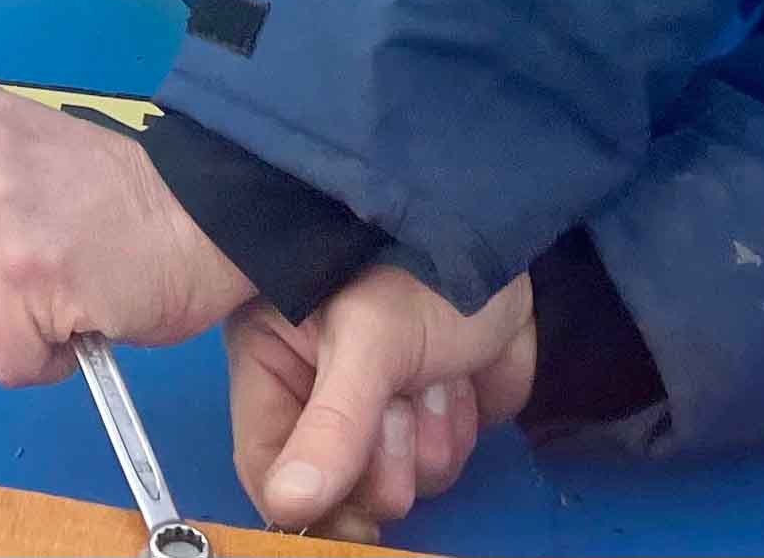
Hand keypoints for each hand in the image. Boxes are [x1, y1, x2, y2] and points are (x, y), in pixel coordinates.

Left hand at [0, 76, 252, 385]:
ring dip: (10, 322)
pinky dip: (43, 357)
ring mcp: (0, 211)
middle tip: (30, 256)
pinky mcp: (34, 275)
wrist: (203, 210)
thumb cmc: (102, 195)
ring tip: (62, 276)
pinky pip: (5, 360)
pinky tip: (79, 311)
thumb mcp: (1, 157)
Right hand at [225, 266, 535, 541]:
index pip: (267, 467)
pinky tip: (460, 378)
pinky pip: (444, 467)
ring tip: (436, 373)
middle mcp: (319, 395)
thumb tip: (288, 506)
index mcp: (275, 364)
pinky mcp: (431, 416)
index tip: (351, 524)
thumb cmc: (412, 267)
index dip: (305, 505)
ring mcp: (378, 410)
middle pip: (340, 489)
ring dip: (431, 434)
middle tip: (401, 404)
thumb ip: (331, 424)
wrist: (496, 238)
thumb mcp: (367, 340)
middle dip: (387, 454)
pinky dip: (458, 426)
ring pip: (402, 482)